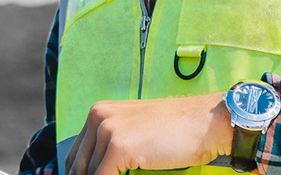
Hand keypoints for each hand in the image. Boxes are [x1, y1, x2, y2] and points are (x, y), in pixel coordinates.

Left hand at [65, 92, 232, 174]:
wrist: (204, 122)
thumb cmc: (176, 129)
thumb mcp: (134, 130)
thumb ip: (110, 144)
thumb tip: (96, 170)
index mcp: (99, 112)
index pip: (76, 153)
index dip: (77, 173)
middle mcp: (98, 117)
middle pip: (78, 165)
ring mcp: (108, 131)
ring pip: (90, 173)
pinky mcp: (119, 147)